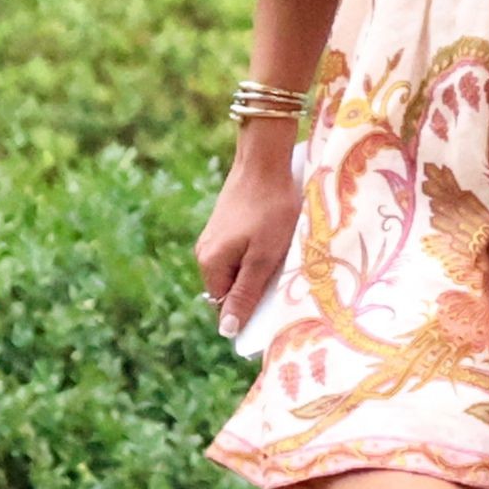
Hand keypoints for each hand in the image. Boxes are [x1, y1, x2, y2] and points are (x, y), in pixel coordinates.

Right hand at [194, 150, 302, 338]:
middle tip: (283, 275)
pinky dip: (258, 249)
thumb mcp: (263, 256)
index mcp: (210, 264)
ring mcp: (214, 235)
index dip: (250, 309)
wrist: (266, 158)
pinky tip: (276, 237)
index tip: (276, 301)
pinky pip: (241, 248)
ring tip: (282, 253)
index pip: (225, 306)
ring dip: (259, 266)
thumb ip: (245, 293)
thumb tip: (227, 330)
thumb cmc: (270, 209)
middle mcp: (205, 251)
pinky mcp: (226, 221)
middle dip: (255, 286)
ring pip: (238, 266)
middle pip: (231, 286)